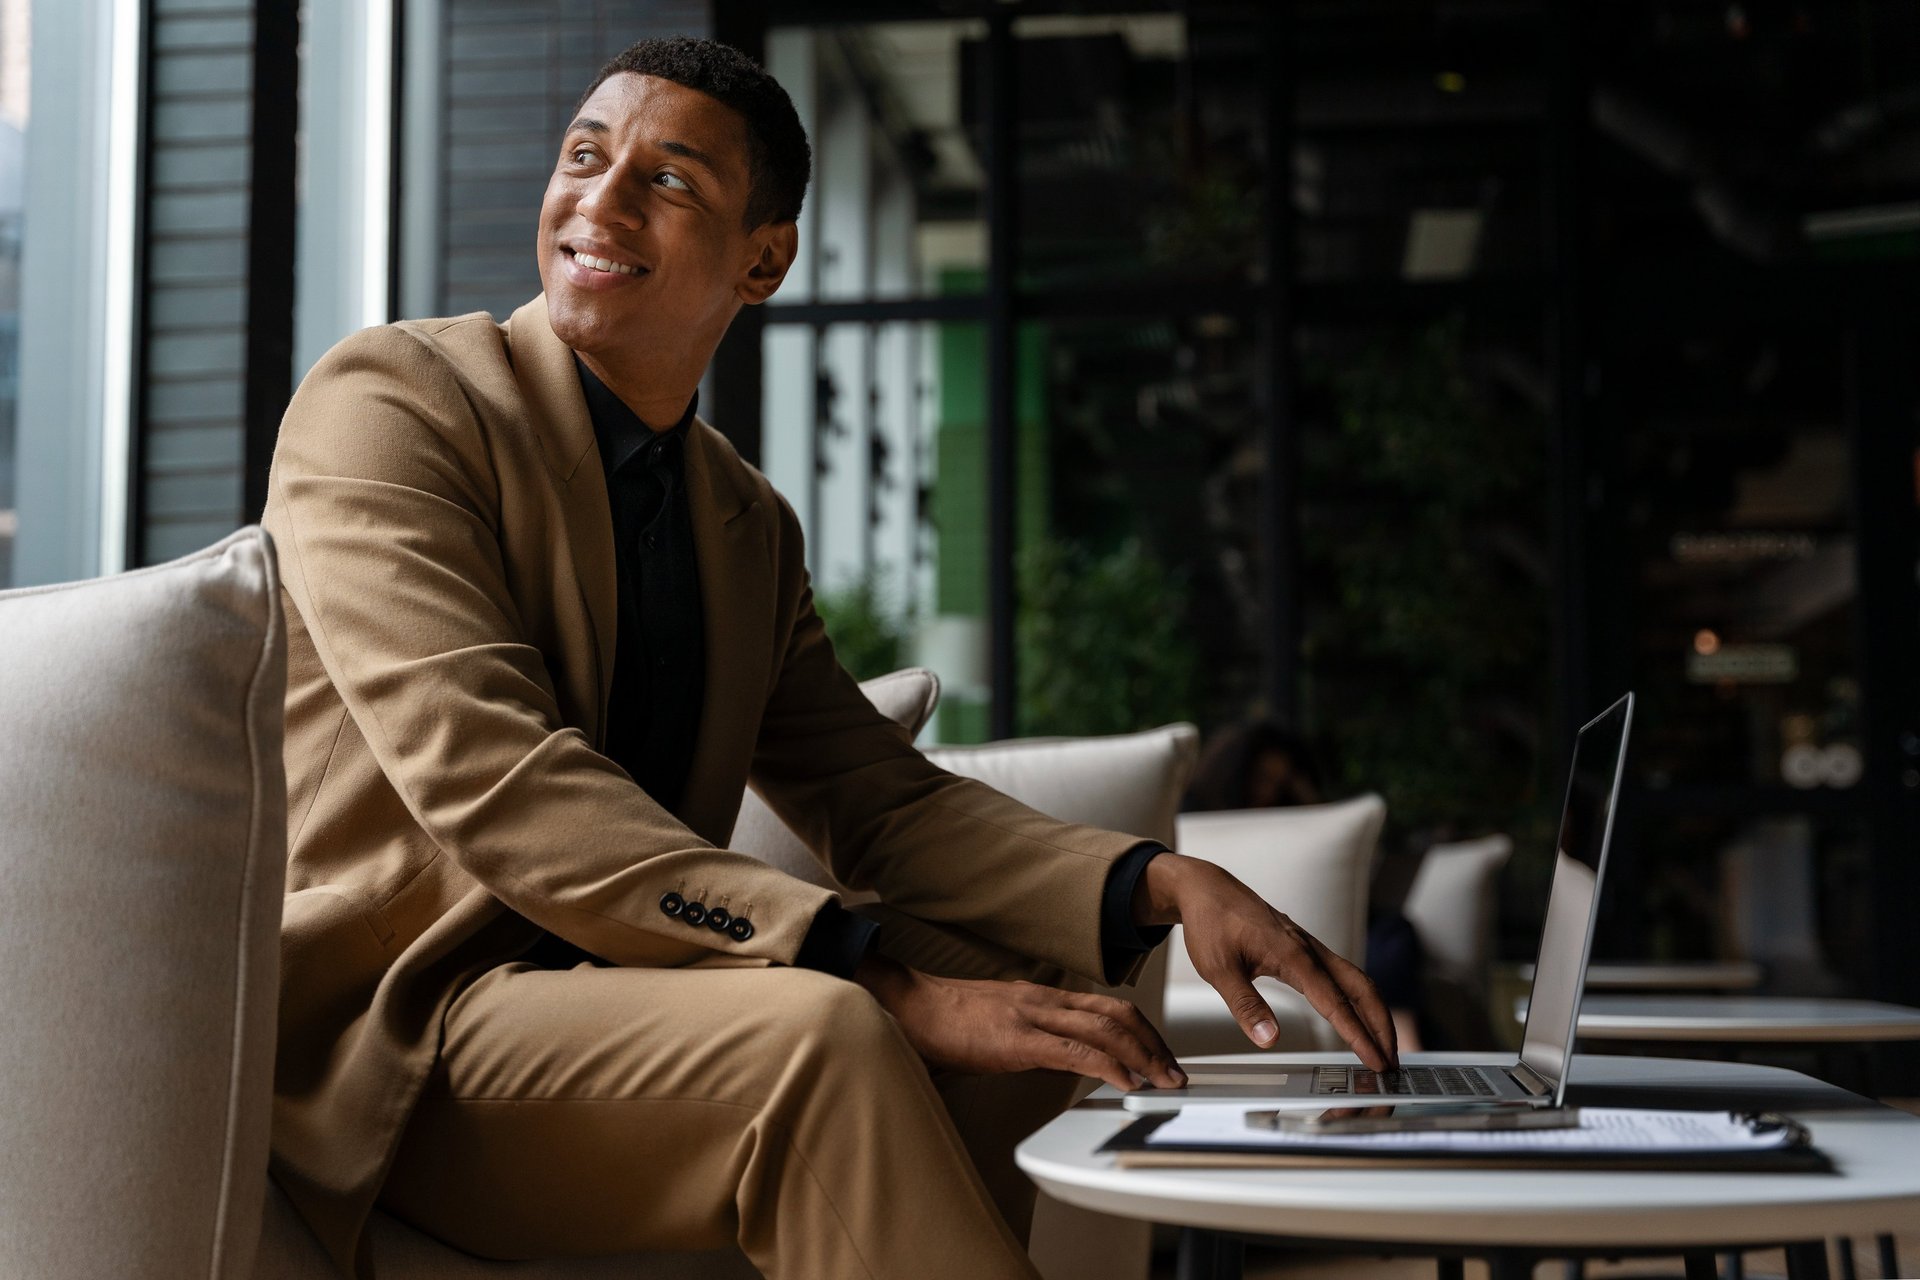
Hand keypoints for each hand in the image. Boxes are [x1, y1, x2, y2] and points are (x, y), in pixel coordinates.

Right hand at [854, 954, 1187, 1092]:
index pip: (1108, 1008)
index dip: (1144, 1032)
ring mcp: (1032, 1016)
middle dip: (1154, 1044)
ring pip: (1105, 1028)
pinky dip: (1108, 1065)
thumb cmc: (947, 1019)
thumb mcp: (1001, 1024)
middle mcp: (1045, 1000)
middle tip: (1175, 1073)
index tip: (1161, 1057)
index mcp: (1043, 997)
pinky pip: (1074, 1050)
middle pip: (1118, 1014)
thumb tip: (1062, 1060)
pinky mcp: (1017, 1039)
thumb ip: (1034, 1037)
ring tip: (1162, 1080)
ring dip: (1143, 1056)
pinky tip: (1125, 1082)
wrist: (909, 1005)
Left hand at [1134, 852, 1398, 1070]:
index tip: (1375, 1061)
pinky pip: (1343, 977)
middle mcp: (1310, 950)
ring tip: (1384, 1048)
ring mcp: (1311, 949)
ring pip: (1358, 982)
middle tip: (1392, 1064)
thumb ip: (1245, 1004)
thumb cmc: (1211, 922)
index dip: (1358, 1035)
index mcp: (1293, 955)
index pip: (1335, 1002)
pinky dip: (1359, 1002)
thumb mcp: (1218, 968)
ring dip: (1376, 1015)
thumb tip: (1269, 1039)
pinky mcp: (1305, 950)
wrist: (1207, 889)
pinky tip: (1358, 1019)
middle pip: (1363, 990)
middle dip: (1383, 1027)